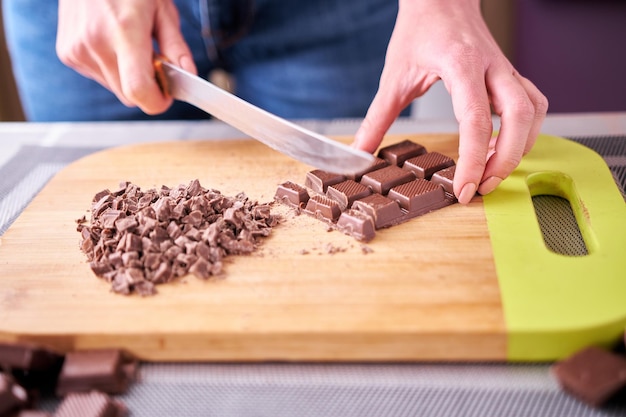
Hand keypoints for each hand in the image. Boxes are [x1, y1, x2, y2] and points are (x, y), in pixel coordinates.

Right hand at [56, 0, 196, 113]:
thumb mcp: (162, 9)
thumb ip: (176, 46)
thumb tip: (188, 75)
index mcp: (124, 32)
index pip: (138, 90)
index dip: (156, 102)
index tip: (167, 96)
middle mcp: (96, 43)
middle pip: (129, 96)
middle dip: (147, 87)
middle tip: (154, 63)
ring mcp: (78, 50)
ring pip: (115, 88)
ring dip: (128, 77)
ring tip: (129, 45)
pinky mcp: (67, 53)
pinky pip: (99, 77)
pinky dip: (111, 68)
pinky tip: (111, 43)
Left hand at [353, 0, 547, 203]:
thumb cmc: (418, 31)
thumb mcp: (393, 76)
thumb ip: (377, 118)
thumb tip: (361, 154)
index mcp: (461, 65)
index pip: (477, 119)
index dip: (473, 160)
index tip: (464, 189)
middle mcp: (491, 66)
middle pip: (521, 117)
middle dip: (506, 160)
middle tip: (482, 188)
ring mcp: (505, 69)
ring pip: (534, 111)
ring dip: (520, 147)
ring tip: (492, 171)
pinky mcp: (509, 74)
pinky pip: (534, 104)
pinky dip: (524, 131)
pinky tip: (501, 146)